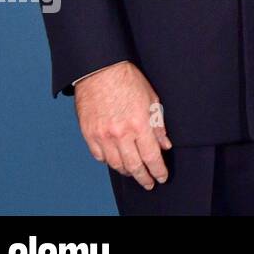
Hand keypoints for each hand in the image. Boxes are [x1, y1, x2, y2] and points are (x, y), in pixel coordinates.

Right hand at [74, 61, 171, 189]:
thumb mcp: (152, 100)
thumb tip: (165, 145)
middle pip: (133, 166)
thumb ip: (158, 125)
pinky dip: (110, 161)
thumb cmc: (128, 81)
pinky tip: (117, 160)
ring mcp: (102, 135)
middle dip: (143, 177)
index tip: (161, 177)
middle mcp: (120, 133)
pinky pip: (100, 157)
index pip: (151, 156)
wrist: (100, 70)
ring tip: (135, 172)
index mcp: (139, 124)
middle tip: (149, 183)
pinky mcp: (88, 134)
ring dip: (127, 171)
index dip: (158, 170)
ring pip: (115, 164)